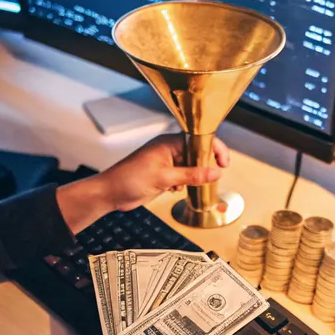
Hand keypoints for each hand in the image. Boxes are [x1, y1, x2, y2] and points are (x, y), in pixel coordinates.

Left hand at [98, 133, 229, 211]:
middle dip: (206, 166)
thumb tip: (215, 173)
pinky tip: (176, 190)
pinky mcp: (163, 174)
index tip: (224, 164)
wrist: (110, 193)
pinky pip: (183, 176)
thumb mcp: (165, 178)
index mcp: (169, 142)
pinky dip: (184, 183)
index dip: (215, 149)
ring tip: (193, 186)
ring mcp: (166, 162)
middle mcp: (169, 149)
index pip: (199, 140)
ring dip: (195, 176)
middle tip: (212, 178)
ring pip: (191, 166)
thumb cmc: (130, 179)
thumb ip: (192, 175)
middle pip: (198, 153)